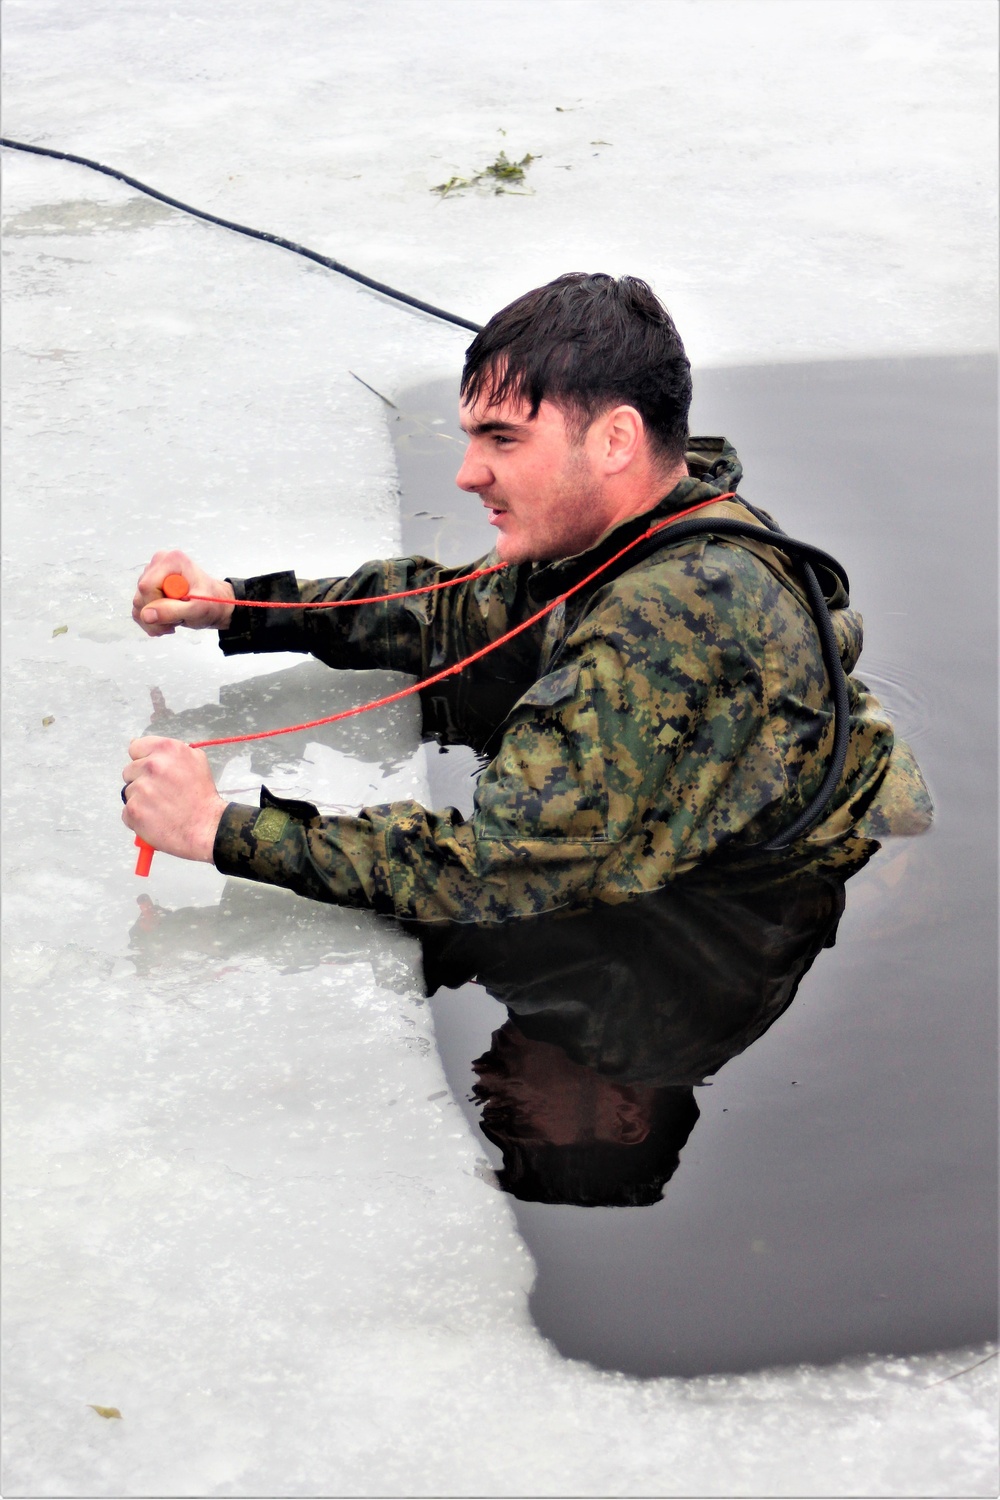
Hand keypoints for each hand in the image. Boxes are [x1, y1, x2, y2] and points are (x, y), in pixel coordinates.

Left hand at [121, 737, 225, 861]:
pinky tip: (155, 818)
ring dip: (140, 799)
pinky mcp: (133, 810)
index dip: (143, 759)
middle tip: (161, 792)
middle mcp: (151, 765)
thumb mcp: (196, 760)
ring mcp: (140, 788)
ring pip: (129, 791)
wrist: (206, 827)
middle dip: (141, 780)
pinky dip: (138, 816)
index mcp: (166, 749)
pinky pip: (126, 811)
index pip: (135, 747)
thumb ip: (169, 751)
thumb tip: (141, 743)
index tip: (152, 771)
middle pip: (129, 770)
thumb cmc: (202, 796)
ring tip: (161, 807)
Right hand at [132, 550, 235, 635]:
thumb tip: (146, 615)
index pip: (147, 586)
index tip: (177, 612)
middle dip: (157, 616)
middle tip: (179, 619)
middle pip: (141, 596)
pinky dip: (152, 621)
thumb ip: (171, 611)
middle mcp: (159, 563)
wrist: (216, 604)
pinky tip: (168, 620)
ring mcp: (152, 575)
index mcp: (172, 561)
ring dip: (155, 621)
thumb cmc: (212, 602)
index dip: (157, 605)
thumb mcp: (197, 609)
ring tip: (176, 618)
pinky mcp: (149, 587)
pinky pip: (139, 609)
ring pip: (138, 605)